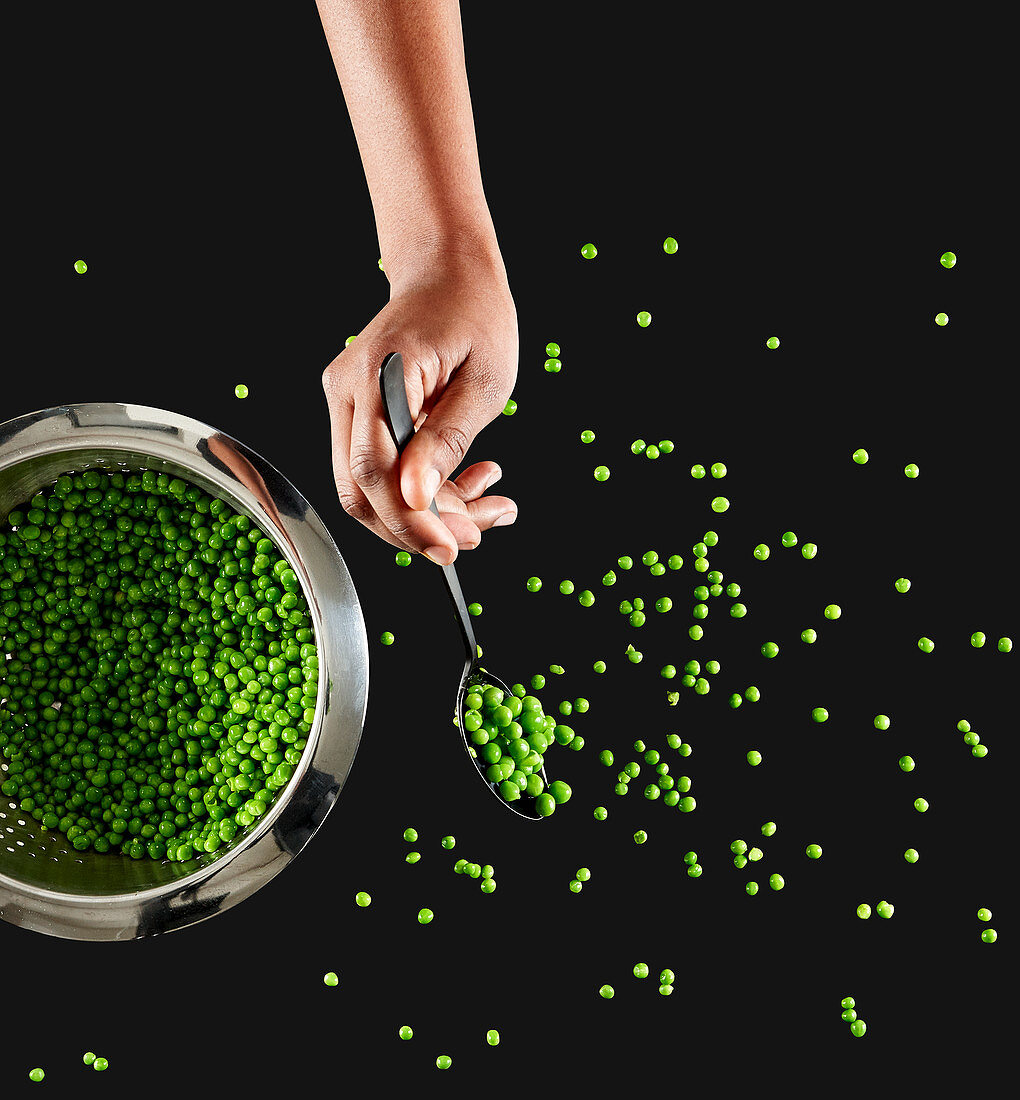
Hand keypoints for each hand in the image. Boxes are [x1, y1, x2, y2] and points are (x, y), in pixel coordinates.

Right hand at [322, 249, 517, 564]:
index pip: (374, 470)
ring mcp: (348, 401)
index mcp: (379, 375)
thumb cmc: (474, 314)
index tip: (450, 550)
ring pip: (371, 487)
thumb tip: (417, 498)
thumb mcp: (483, 383)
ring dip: (428, 513)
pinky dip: (424, 490)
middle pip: (361, 489)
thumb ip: (446, 441)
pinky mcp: (360, 412)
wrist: (450, 272)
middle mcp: (348, 390)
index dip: (410, 521)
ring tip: (488, 506)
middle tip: (476, 535)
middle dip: (419, 527)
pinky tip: (471, 481)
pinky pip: (382, 468)